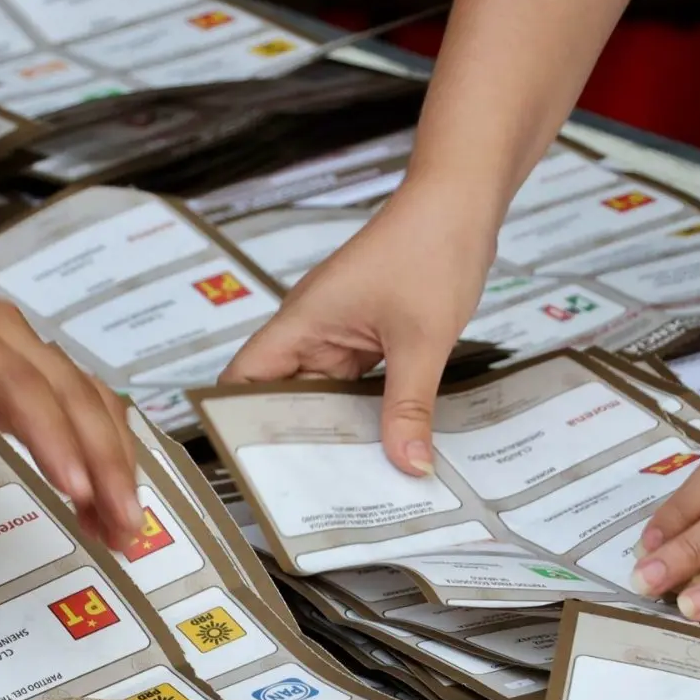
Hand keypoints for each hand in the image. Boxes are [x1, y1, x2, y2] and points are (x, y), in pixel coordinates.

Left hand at [0, 261, 141, 552]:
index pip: (20, 387)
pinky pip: (77, 402)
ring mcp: (20, 345)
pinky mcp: (23, 366)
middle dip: (107, 463)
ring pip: (89, 398)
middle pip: (74, 394)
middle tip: (125, 528)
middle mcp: (2, 334)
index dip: (54, 438)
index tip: (76, 489)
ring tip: (124, 527)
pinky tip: (103, 499)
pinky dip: (98, 448)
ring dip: (114, 460)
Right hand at [221, 184, 495, 474]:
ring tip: (347, 480)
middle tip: (309, 497)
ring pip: (324, 392)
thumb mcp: (422, 340)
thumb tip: (407, 464)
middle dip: (294, 440)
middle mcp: (312, 328)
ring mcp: (340, 330)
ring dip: (334, 428)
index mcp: (302, 322)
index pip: (244, 378)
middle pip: (284, 394)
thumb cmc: (431, 249)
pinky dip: (364, 410)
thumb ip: (409, 406)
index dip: (238, 420)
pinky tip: (382, 441)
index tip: (251, 468)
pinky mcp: (367, 332)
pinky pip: (355, 381)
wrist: (461, 202)